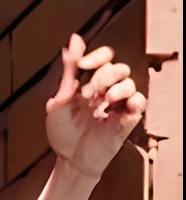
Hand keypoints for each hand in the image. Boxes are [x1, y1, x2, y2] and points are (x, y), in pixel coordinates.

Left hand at [45, 34, 145, 180]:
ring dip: (114, 89)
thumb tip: (74, 40)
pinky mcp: (128, 118)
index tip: (82, 65)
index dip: (96, 56)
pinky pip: (140, 101)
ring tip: (100, 104)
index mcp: (92, 80)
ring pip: (128, 82)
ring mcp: (119, 103)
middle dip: (101, 77)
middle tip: (86, 95)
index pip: (104, 56)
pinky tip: (117, 107)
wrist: (69, 160)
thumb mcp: (59, 101)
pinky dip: (133, 100)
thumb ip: (68, 72)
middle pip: (116, 67)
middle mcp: (108, 88)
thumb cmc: (63, 132)